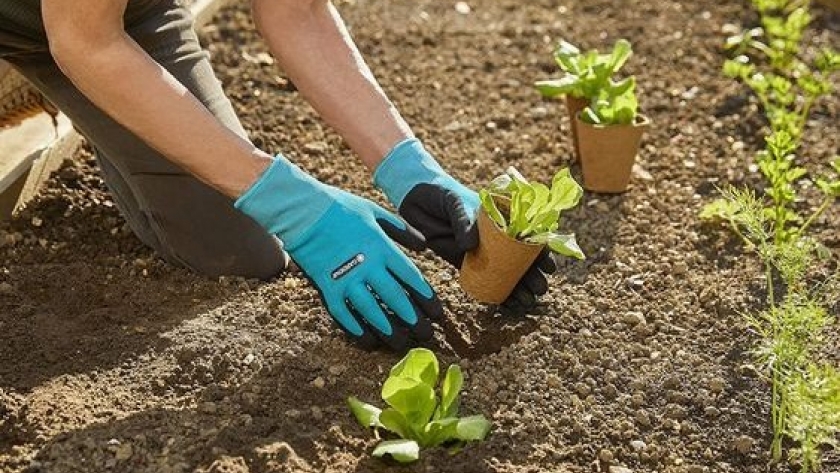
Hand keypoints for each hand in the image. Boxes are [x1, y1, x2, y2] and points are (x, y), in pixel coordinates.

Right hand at [236, 155, 442, 350]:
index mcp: (382, 247)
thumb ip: (401, 229)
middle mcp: (368, 266)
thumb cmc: (340, 207)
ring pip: (371, 311)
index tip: (437, 313)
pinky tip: (367, 340)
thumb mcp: (375, 211)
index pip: (411, 278)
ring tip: (401, 343)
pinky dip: (355, 328)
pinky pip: (342, 313)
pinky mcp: (326, 286)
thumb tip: (423, 245)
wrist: (303, 210)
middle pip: (395, 298)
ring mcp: (346, 278)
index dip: (426, 297)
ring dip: (388, 329)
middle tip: (425, 335)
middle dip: (413, 319)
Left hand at [373, 139, 555, 315]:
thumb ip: (463, 222)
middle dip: (532, 274)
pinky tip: (507, 304)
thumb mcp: (453, 202)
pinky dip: (495, 291)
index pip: (528, 234)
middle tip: (539, 289)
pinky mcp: (463, 261)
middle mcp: (494, 235)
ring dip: (518, 287)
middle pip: (520, 257)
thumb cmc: (439, 193)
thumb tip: (470, 246)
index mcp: (500, 216)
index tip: (548, 266)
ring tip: (527, 301)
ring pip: (505, 271)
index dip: (541, 251)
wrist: (415, 197)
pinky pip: (483, 279)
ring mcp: (480, 249)